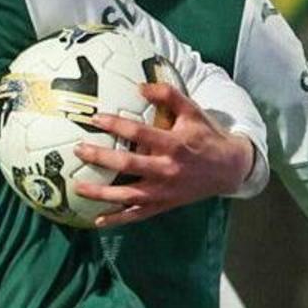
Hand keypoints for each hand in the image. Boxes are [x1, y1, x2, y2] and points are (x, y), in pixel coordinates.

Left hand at [72, 83, 254, 227]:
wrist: (230, 168)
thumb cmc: (206, 135)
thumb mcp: (192, 110)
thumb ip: (168, 95)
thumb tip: (140, 86)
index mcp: (173, 145)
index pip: (139, 134)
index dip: (116, 125)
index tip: (95, 118)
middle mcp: (167, 170)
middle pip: (128, 165)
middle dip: (101, 158)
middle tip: (78, 150)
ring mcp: (164, 191)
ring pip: (129, 195)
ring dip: (102, 193)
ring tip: (78, 187)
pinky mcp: (164, 205)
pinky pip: (138, 215)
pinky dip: (118, 220)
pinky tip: (98, 221)